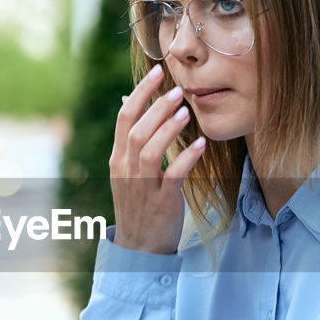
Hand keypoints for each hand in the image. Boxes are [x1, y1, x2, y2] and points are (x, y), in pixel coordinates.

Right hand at [110, 63, 205, 253]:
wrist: (139, 247)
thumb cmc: (140, 205)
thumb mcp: (130, 173)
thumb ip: (134, 143)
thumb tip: (140, 106)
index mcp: (117, 159)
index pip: (124, 117)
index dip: (140, 92)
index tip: (157, 72)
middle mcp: (125, 170)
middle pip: (136, 130)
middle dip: (157, 107)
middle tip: (178, 90)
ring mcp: (141, 187)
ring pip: (149, 150)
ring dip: (169, 128)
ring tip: (187, 112)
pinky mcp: (160, 202)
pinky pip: (172, 176)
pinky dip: (187, 158)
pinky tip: (201, 144)